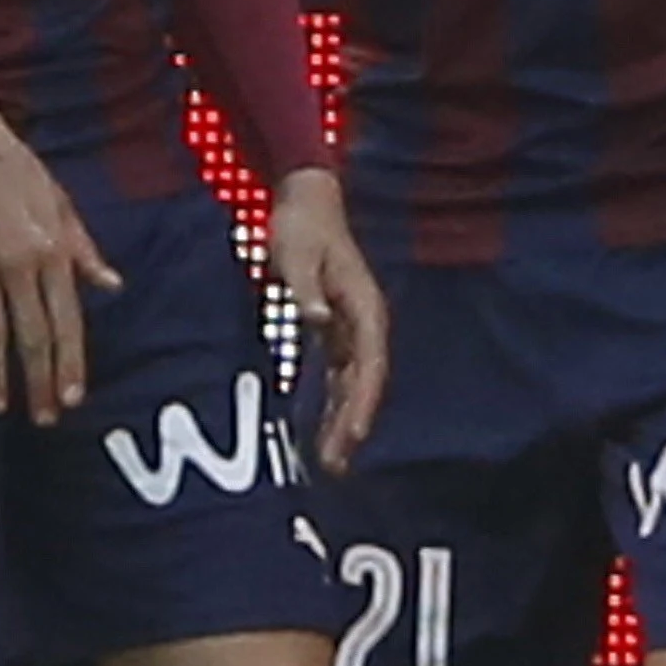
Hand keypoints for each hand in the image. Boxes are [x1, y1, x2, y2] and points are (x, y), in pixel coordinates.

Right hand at [0, 98, 119, 423]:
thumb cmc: (15, 166)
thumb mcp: (61, 202)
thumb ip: (84, 248)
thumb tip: (113, 285)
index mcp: (53, 248)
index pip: (67, 320)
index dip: (70, 363)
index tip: (72, 399)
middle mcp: (19, 261)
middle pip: (32, 335)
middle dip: (38, 381)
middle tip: (42, 418)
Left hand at [263, 167, 389, 464]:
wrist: (304, 200)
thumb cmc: (301, 226)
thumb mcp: (296, 254)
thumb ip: (303, 290)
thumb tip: (317, 321)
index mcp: (364, 307)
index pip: (369, 364)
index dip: (363, 402)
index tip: (354, 433)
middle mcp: (364, 324)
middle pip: (363, 384)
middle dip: (351, 425)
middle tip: (337, 466)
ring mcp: (350, 329)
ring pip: (351, 386)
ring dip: (341, 423)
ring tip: (331, 465)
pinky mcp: (334, 331)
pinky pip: (336, 377)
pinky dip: (329, 405)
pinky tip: (319, 433)